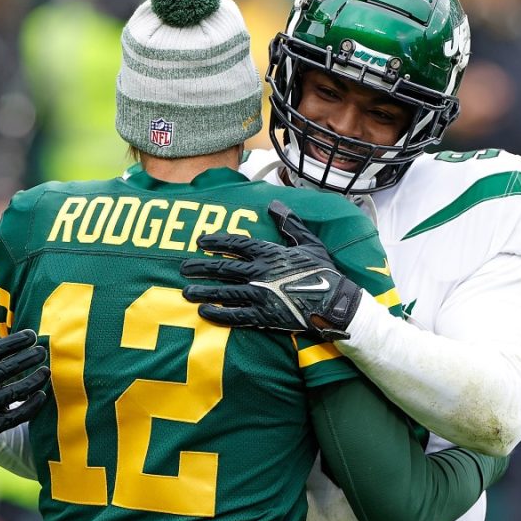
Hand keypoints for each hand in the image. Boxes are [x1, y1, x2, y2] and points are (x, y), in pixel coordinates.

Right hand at [0, 294, 48, 475]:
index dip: (14, 342)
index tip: (31, 335)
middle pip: (2, 371)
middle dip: (25, 360)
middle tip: (43, 351)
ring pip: (10, 394)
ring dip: (32, 382)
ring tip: (47, 371)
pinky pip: (14, 417)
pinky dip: (30, 406)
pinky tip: (42, 395)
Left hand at [181, 200, 362, 340]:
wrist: (336, 303)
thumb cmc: (324, 272)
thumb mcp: (309, 242)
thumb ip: (289, 224)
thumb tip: (275, 204)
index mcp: (270, 253)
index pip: (236, 244)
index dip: (216, 242)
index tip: (200, 242)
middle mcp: (260, 272)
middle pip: (224, 268)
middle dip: (201, 267)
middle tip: (183, 268)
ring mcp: (261, 295)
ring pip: (225, 291)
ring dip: (204, 291)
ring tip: (187, 292)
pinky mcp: (265, 316)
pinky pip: (236, 315)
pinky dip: (219, 314)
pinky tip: (204, 313)